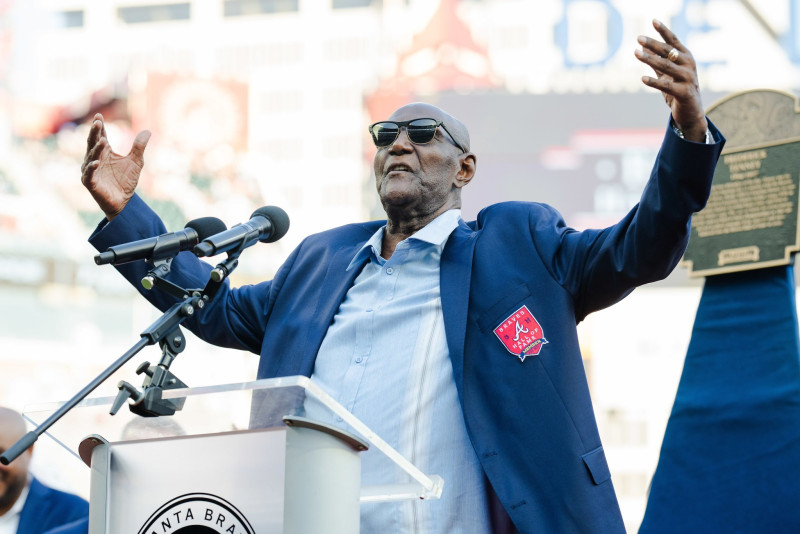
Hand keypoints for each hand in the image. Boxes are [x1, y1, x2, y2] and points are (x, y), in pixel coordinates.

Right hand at [81, 113, 150, 219]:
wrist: (124, 202)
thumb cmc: (126, 181)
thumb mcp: (136, 162)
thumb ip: (139, 147)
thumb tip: (148, 131)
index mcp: (104, 152)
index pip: (100, 136)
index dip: (100, 126)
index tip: (99, 115)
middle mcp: (94, 158)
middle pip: (93, 143)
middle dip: (95, 132)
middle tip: (98, 122)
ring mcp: (90, 170)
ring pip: (91, 156)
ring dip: (96, 149)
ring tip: (103, 141)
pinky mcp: (90, 182)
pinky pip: (89, 173)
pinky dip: (92, 167)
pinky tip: (96, 162)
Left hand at [635, 19, 707, 141]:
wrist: (691, 112)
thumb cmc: (678, 90)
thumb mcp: (666, 74)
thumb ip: (656, 61)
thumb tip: (642, 47)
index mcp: (685, 57)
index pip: (673, 41)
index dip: (663, 31)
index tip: (653, 21)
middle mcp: (688, 65)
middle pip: (668, 51)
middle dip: (652, 44)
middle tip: (638, 38)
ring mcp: (687, 78)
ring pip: (666, 66)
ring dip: (650, 59)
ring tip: (635, 53)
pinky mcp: (684, 92)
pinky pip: (666, 86)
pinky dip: (654, 82)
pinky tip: (642, 78)